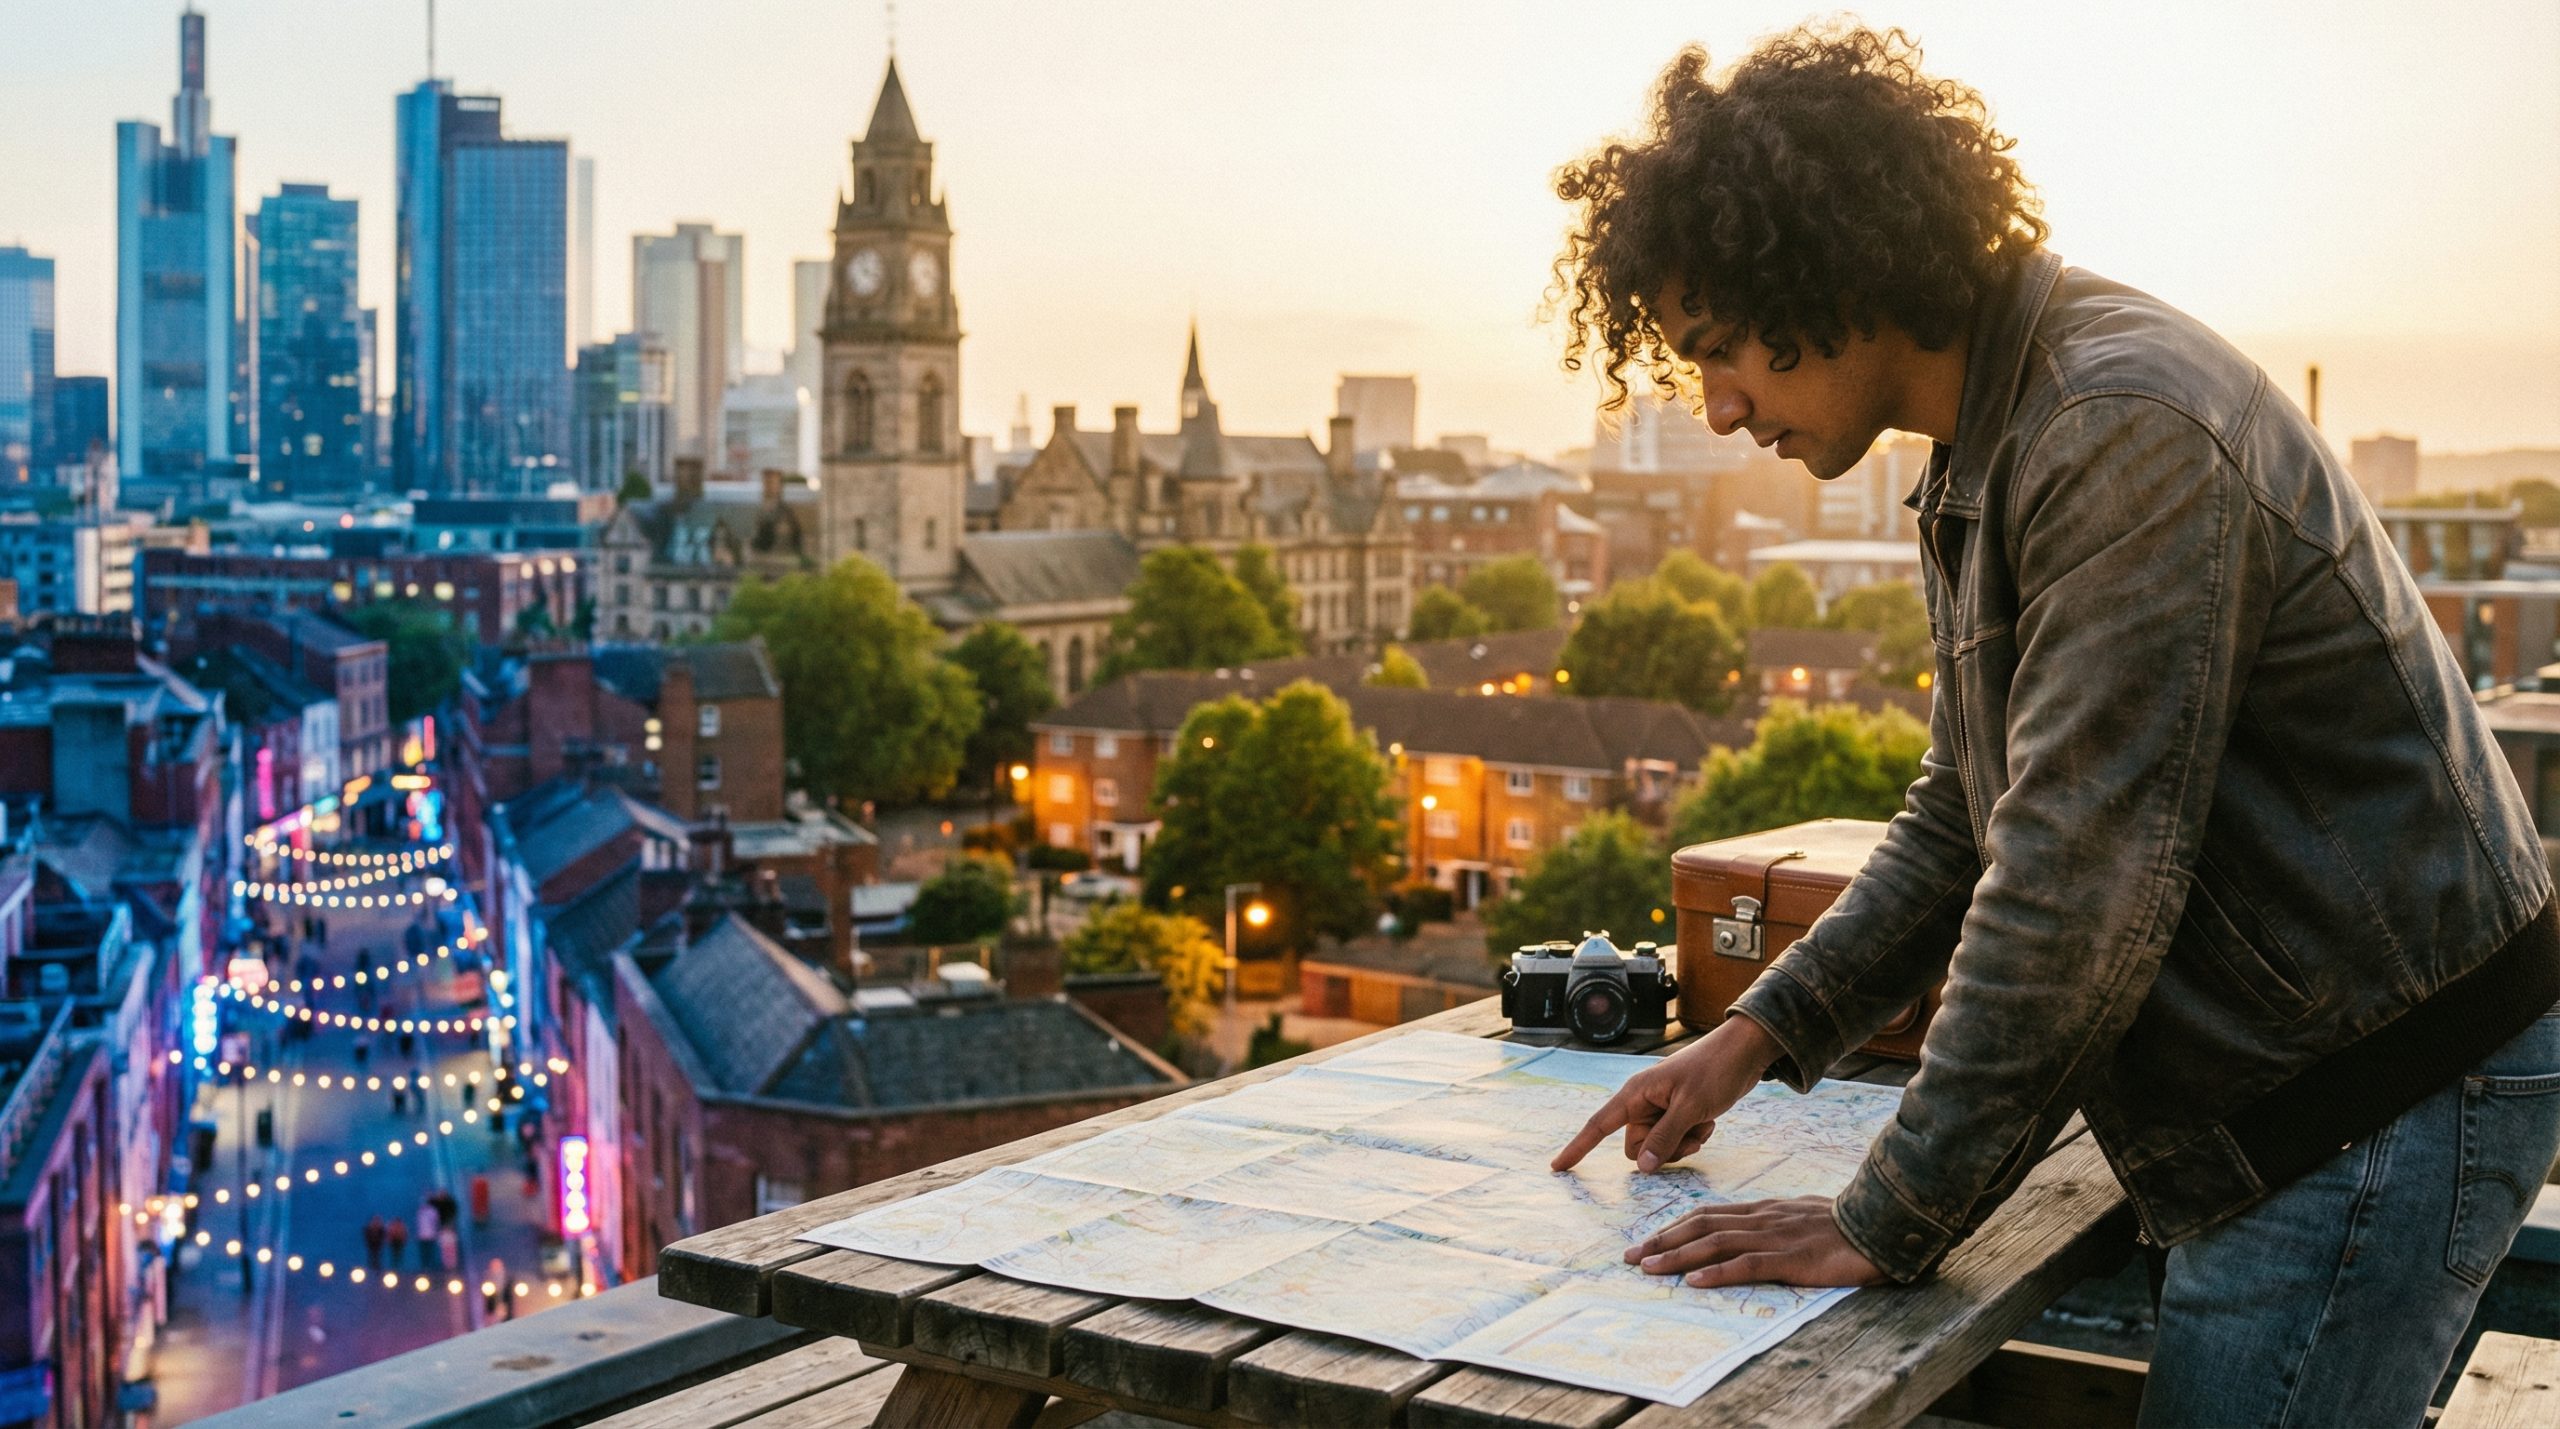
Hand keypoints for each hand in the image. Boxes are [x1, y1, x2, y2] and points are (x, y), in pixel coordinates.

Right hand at [1550, 1016, 1780, 1172]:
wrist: (1743, 1054)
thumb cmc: (1714, 1071)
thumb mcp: (1690, 1107)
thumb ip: (1665, 1138)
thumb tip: (1643, 1167)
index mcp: (1636, 1094)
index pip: (1599, 1124)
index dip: (1578, 1147)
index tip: (1558, 1167)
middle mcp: (1644, 1102)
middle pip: (1637, 1146)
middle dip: (1663, 1149)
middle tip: (1689, 1134)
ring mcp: (1662, 1109)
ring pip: (1658, 1147)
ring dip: (1682, 1143)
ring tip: (1702, 1123)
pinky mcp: (1679, 1114)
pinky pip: (1676, 1141)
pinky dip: (1693, 1137)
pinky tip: (1708, 1120)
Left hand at [1627, 1196, 1887, 1287]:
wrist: (1881, 1225)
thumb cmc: (1845, 1225)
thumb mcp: (1802, 1218)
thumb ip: (1774, 1224)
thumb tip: (1751, 1234)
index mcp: (1763, 1209)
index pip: (1708, 1214)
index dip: (1674, 1227)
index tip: (1647, 1240)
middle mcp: (1762, 1218)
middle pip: (1701, 1225)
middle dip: (1662, 1240)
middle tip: (1631, 1256)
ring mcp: (1775, 1236)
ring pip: (1715, 1243)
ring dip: (1677, 1256)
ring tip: (1648, 1267)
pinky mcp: (1791, 1258)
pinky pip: (1747, 1264)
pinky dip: (1717, 1273)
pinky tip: (1694, 1281)